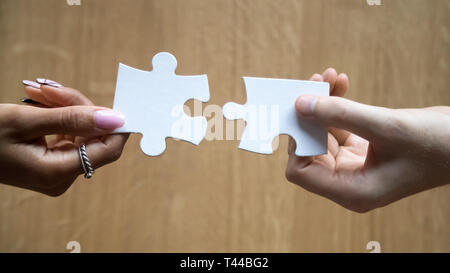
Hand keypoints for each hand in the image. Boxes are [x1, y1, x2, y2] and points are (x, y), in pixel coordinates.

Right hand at [0, 79, 128, 195]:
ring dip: (65, 107)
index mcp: (58, 173)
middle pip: (93, 137)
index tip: (116, 99)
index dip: (117, 125)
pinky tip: (39, 101)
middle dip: (78, 107)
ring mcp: (57, 171)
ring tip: (37, 92)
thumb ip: (74, 119)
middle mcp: (62, 177)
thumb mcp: (25, 120)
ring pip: (80, 132)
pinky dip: (58, 116)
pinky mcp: (51, 162)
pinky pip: (67, 135)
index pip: (109, 150)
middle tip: (50, 88)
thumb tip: (116, 118)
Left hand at [286, 69, 449, 212]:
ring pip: (322, 133)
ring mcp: (354, 166)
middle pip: (308, 149)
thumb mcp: (387, 127)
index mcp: (351, 191)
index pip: (300, 171)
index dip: (297, 140)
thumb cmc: (438, 145)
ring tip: (330, 75)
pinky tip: (341, 81)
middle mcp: (348, 182)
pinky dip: (336, 105)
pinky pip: (338, 126)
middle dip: (308, 115)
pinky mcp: (362, 149)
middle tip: (315, 81)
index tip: (302, 108)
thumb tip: (300, 104)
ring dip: (322, 104)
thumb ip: (340, 114)